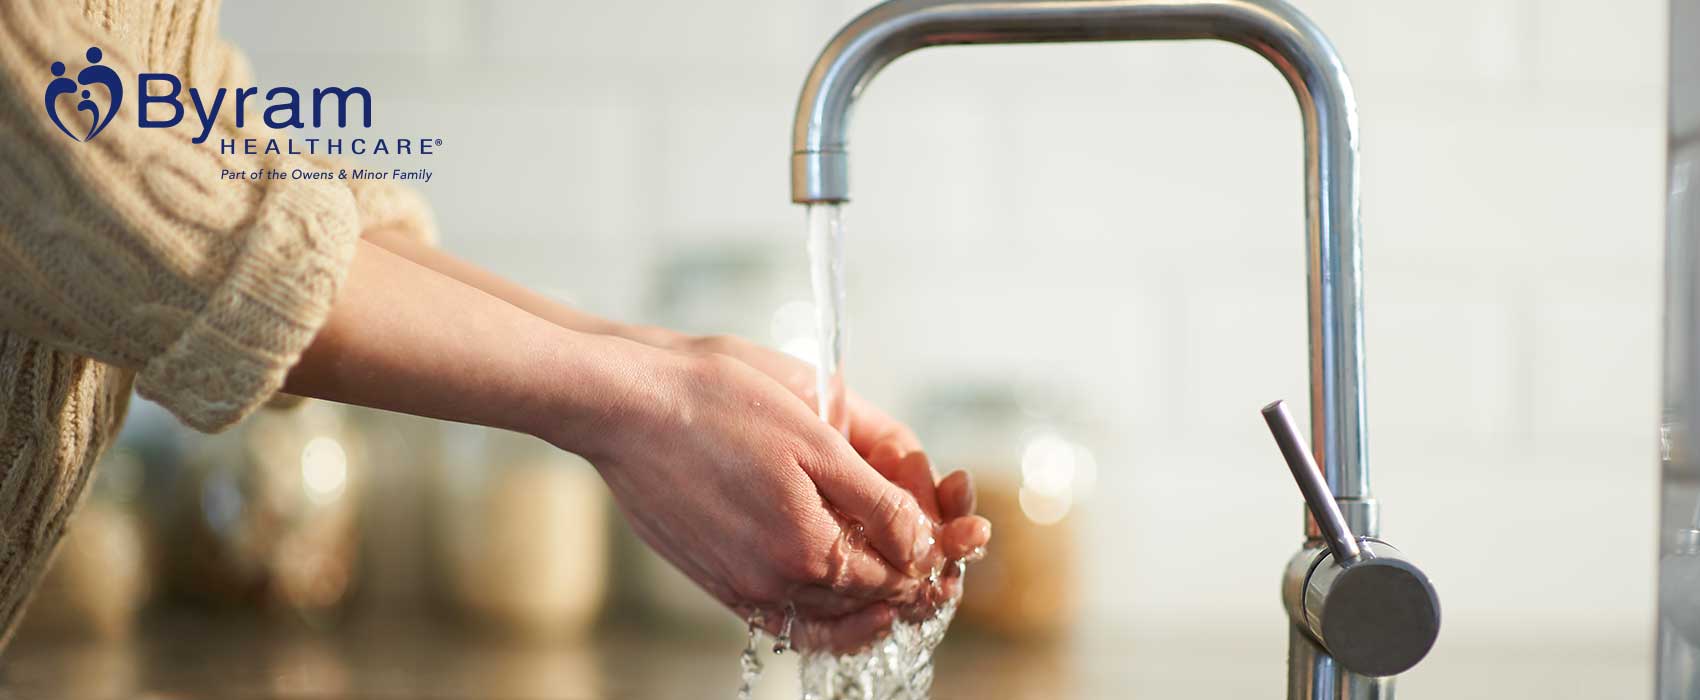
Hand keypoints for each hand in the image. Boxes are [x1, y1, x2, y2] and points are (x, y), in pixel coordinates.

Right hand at [557, 348, 948, 650]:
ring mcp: (741, 587)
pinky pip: (784, 618)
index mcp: (810, 546)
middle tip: (948, 545)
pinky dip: (823, 611)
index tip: (961, 528)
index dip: (936, 551)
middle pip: (870, 599)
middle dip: (915, 574)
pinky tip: (839, 587)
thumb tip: (922, 544)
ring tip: (903, 569)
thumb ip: (875, 500)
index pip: (900, 572)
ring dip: (873, 596)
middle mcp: (776, 582)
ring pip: (830, 616)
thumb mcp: (816, 437)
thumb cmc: (716, 402)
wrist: (625, 406)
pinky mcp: (715, 580)